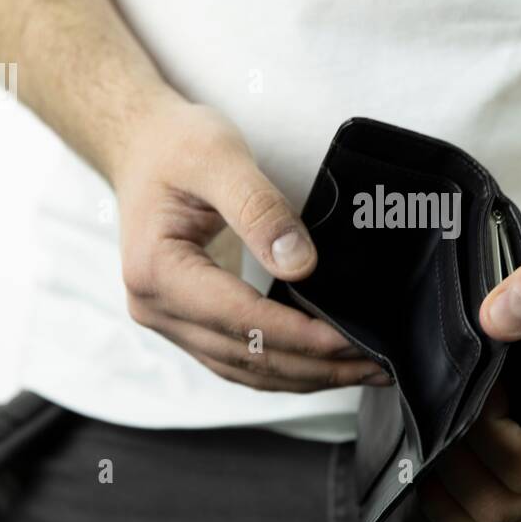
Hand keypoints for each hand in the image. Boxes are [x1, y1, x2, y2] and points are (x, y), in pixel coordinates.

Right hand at [113, 97, 388, 390]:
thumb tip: (300, 264)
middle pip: (246, 356)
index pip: (240, 320)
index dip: (300, 337)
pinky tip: (324, 365)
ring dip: (306, 376)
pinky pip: (240, 357)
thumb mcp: (219, 158)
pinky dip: (285, 365)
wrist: (142, 145)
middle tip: (378, 366)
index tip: (351, 341)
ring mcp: (169, 319)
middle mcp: (155, 307)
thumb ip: (260, 210)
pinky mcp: (188, 320)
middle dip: (315, 367)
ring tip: (364, 371)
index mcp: (157, 271)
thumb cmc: (175, 145)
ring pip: (245, 369)